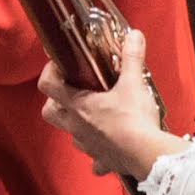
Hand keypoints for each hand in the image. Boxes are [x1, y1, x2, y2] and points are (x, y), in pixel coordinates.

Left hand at [36, 31, 172, 181]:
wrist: (147, 154)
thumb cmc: (134, 119)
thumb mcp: (133, 84)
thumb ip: (131, 58)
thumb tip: (134, 35)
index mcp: (78, 104)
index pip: (48, 85)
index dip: (49, 72)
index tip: (60, 65)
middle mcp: (76, 125)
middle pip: (50, 113)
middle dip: (55, 102)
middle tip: (72, 93)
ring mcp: (87, 144)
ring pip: (70, 135)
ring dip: (77, 126)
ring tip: (94, 117)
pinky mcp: (102, 159)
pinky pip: (95, 159)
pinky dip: (99, 154)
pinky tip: (110, 147)